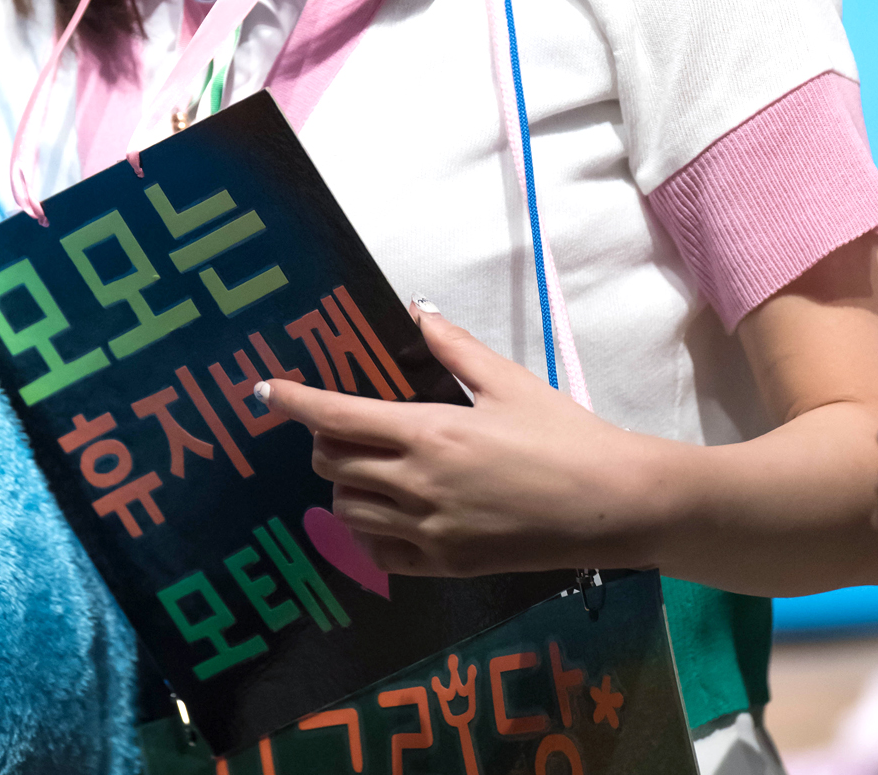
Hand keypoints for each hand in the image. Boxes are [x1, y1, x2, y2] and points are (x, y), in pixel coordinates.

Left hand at [259, 305, 644, 577]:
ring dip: (346, 483)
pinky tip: (389, 511)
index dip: (295, 403)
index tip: (266, 392)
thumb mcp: (508, 381)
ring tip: (370, 465)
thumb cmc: (563, 435)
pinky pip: (381, 552)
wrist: (611, 506)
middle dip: (327, 440)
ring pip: (349, 509)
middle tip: (345, 425)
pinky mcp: (446, 566)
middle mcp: (418, 485)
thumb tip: (419, 311)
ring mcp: (429, 532)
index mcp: (429, 433)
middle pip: (334, 463)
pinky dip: (370, 530)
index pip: (338, 417)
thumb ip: (455, 348)